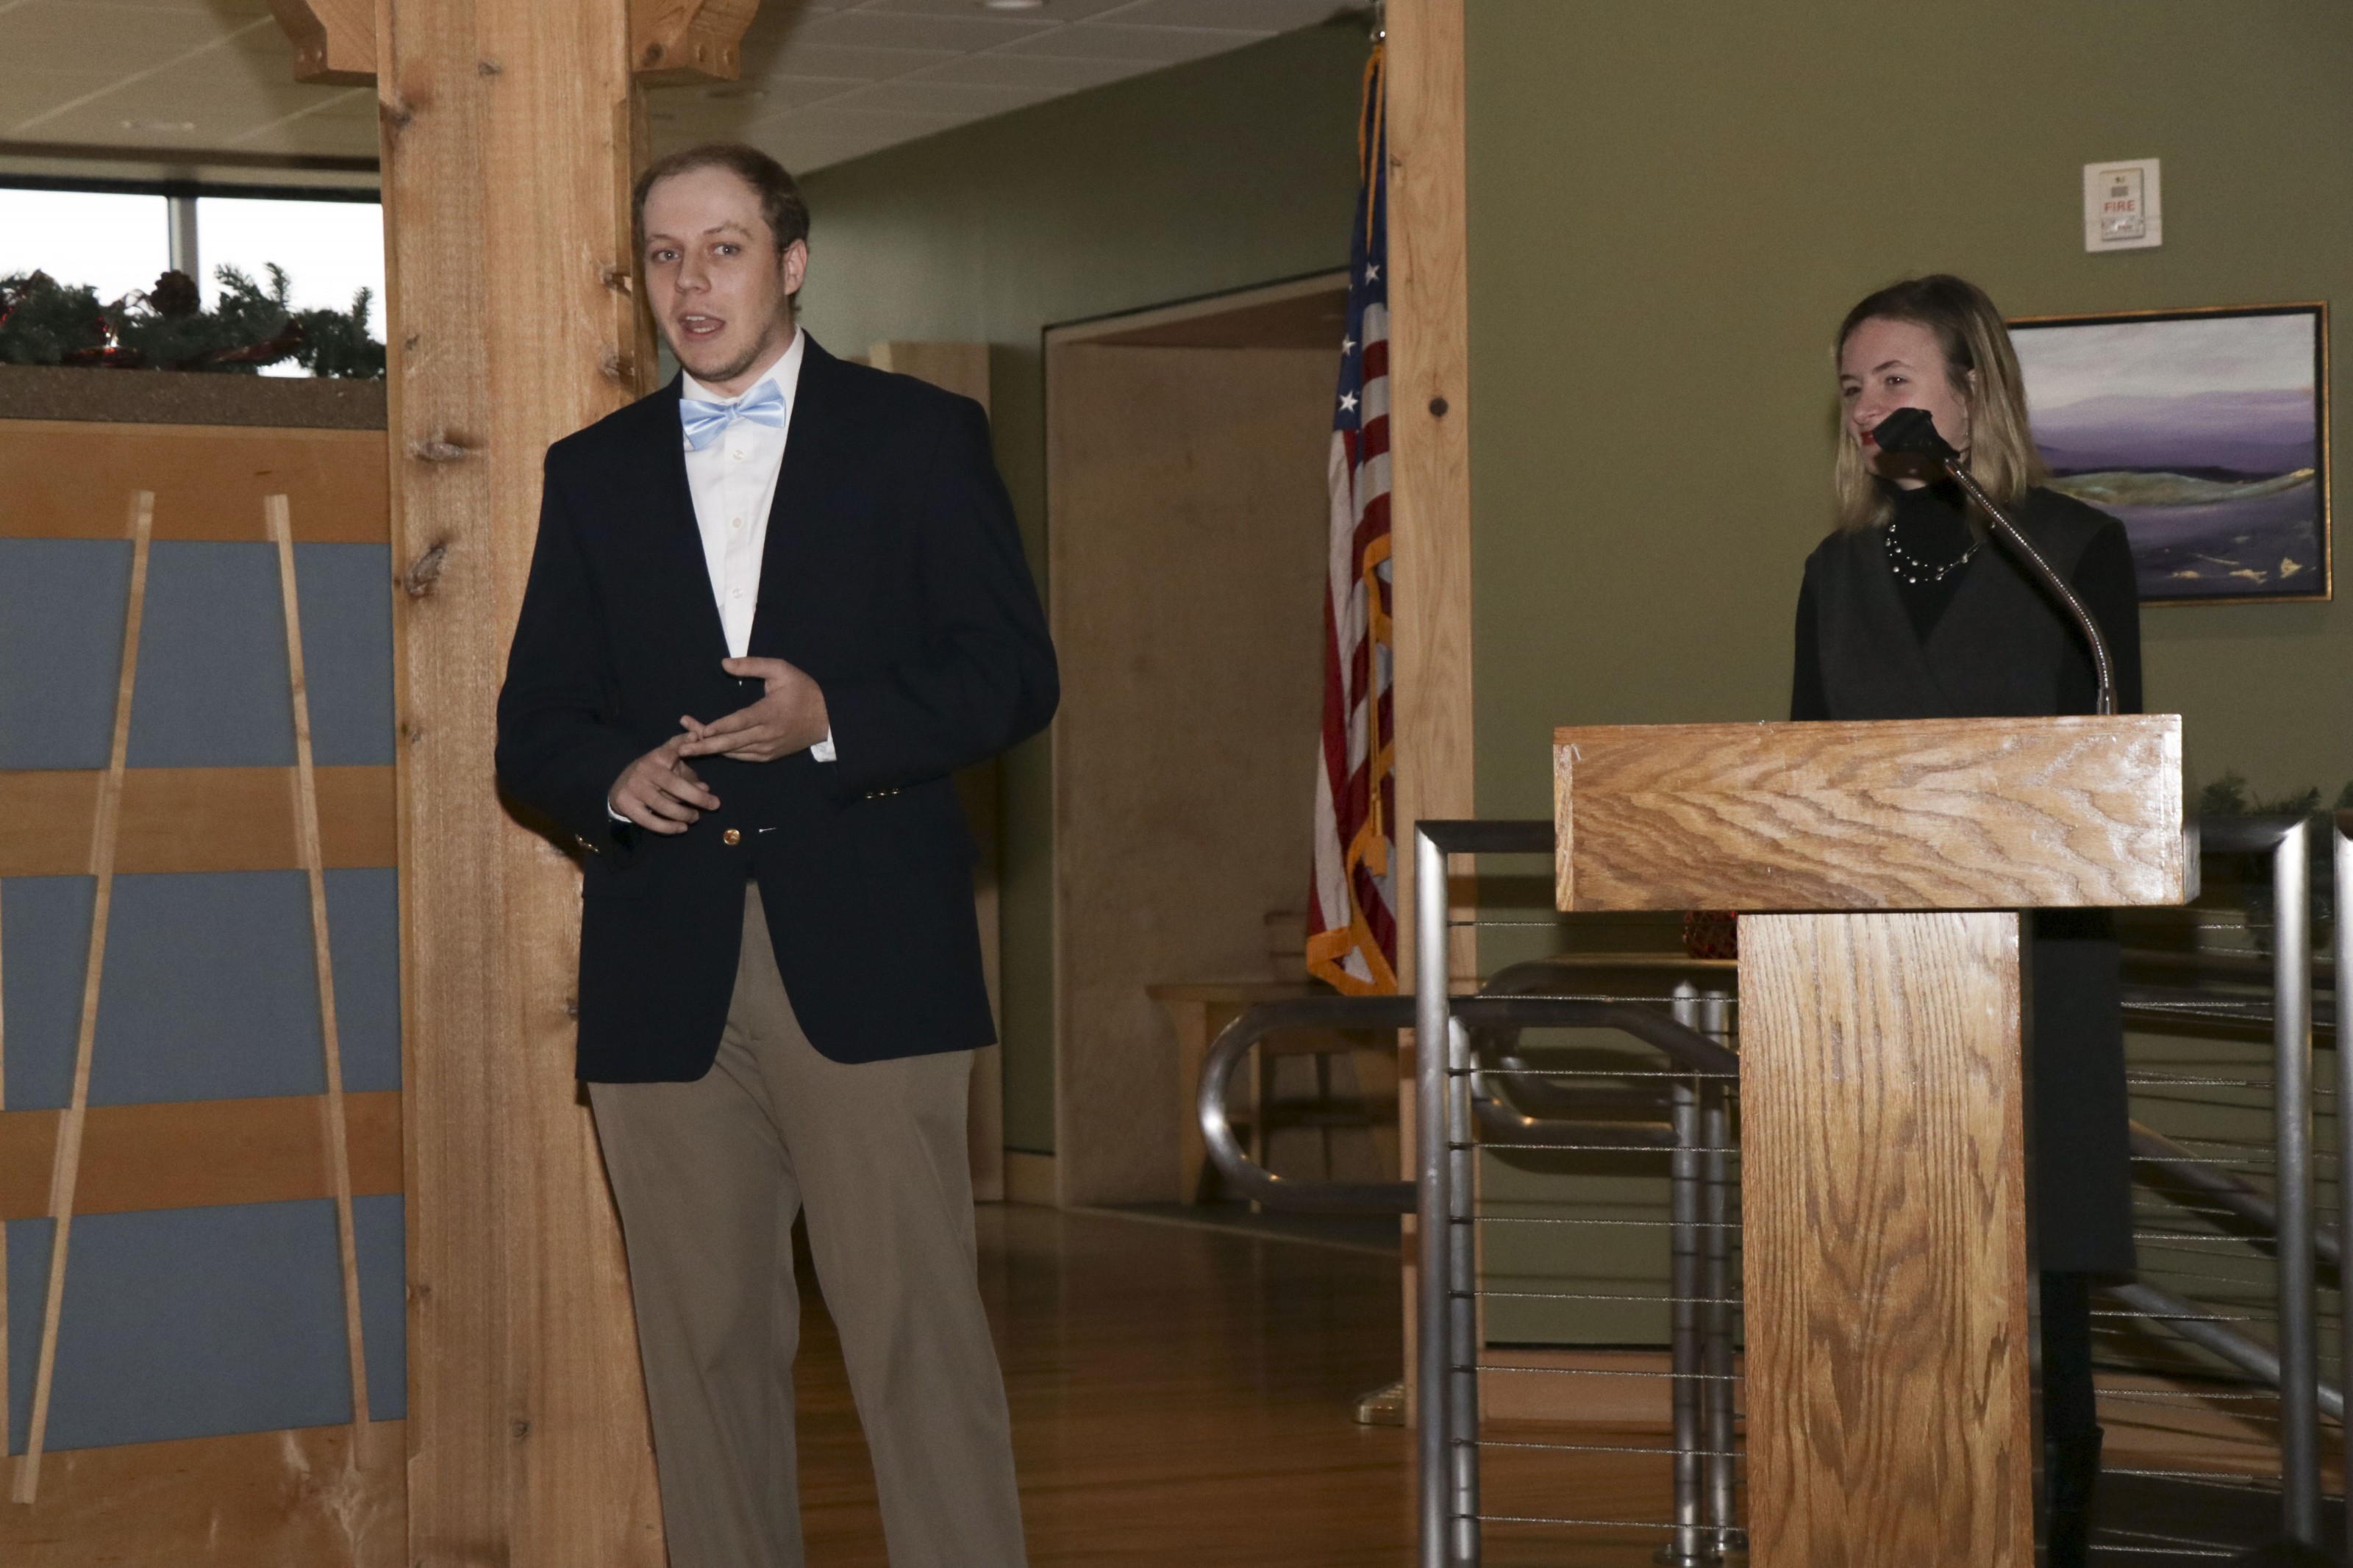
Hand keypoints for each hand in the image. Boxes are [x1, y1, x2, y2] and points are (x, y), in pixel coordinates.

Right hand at [607, 735, 718, 834]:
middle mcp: (645, 769)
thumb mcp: (671, 768)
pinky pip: (650, 820)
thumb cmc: (655, 777)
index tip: (696, 737)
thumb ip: (689, 776)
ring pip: (663, 805)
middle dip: (696, 796)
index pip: (673, 747)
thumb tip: (705, 789)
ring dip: (683, 814)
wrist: (620, 787)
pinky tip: (682, 828)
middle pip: (674, 785)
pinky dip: (668, 827)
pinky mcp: (627, 805)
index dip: (683, 741)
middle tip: (715, 805)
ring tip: (695, 817)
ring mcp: (634, 787)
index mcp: (657, 756)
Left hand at [674, 657, 830, 762]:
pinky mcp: (769, 755)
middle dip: (705, 746)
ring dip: (711, 749)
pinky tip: (710, 748)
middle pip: (731, 743)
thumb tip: (724, 663)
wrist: (828, 719)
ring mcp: (768, 748)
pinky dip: (726, 753)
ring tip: (688, 747)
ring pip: (735, 752)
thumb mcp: (781, 670)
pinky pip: (743, 757)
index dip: (720, 727)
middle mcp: (767, 735)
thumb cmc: (803, 690)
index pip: (740, 722)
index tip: (700, 730)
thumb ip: (752, 665)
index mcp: (770, 713)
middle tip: (681, 749)